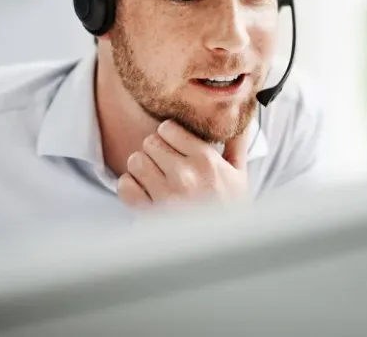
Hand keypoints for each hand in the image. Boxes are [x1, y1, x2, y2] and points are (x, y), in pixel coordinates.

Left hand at [117, 120, 249, 208]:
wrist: (223, 249)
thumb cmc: (231, 211)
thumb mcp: (240, 176)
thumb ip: (236, 144)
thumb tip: (242, 117)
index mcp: (206, 161)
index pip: (168, 128)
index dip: (169, 134)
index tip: (173, 145)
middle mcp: (185, 175)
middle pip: (150, 142)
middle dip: (156, 151)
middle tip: (165, 163)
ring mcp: (165, 195)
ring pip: (135, 161)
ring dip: (142, 167)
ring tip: (154, 177)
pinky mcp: (150, 214)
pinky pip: (125, 186)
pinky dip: (130, 187)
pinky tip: (144, 192)